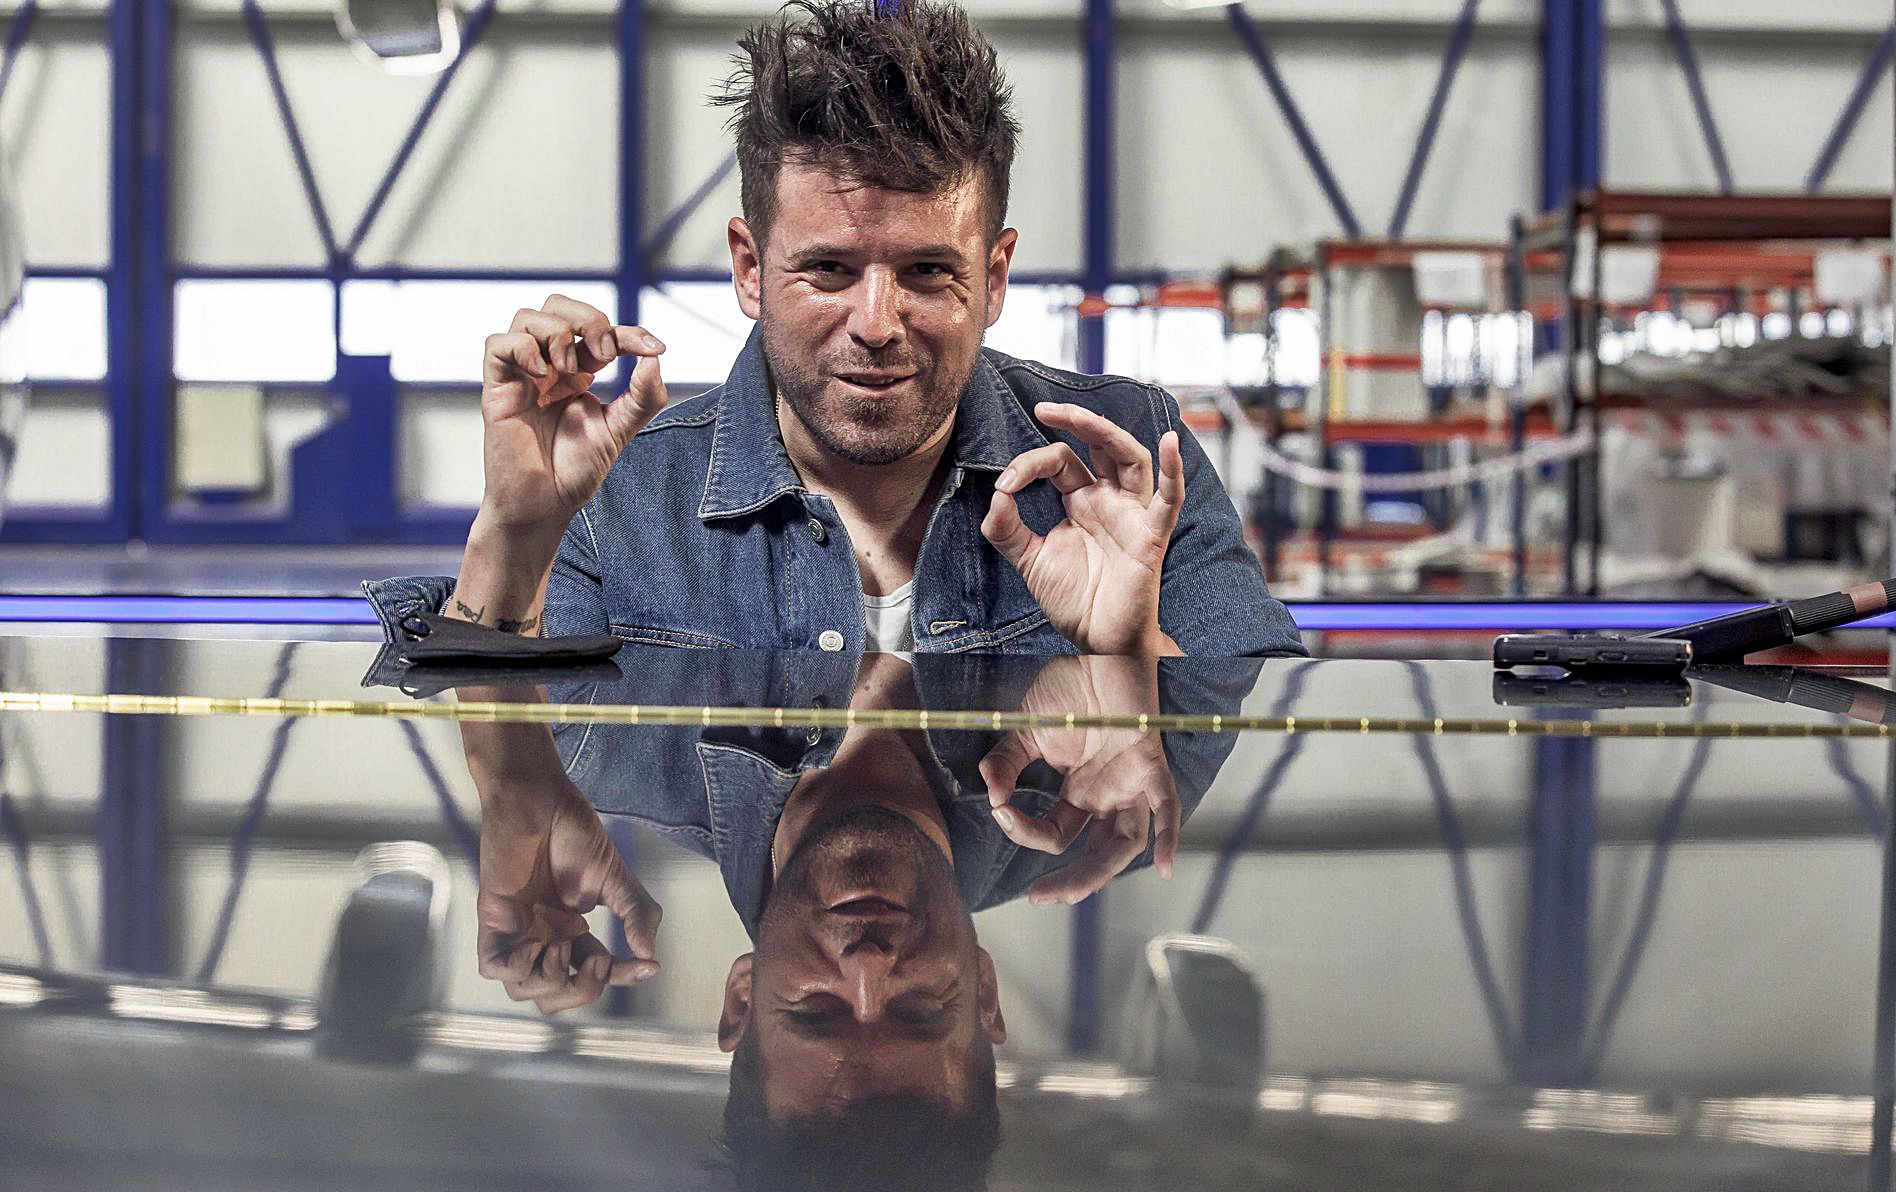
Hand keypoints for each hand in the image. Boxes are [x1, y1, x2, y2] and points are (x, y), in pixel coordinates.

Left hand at [476, 784, 661, 1014]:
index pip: (594, 973)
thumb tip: (649, 954)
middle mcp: (543, 937)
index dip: (620, 977)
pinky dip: (515, 969)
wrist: (539, 800)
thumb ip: (636, 914)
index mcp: (571, 931)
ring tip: (562, 949)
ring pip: (523, 990)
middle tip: (599, 958)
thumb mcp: (614, 878)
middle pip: (557, 995)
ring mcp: (517, 931)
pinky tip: (535, 947)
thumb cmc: (573, 831)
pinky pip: (493, 967)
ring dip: (550, 981)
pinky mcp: (493, 919)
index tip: (648, 966)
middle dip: (583, 990)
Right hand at [480, 293, 669, 534]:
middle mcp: (548, 367)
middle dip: (588, 318)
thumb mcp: (620, 430)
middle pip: (558, 306)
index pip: (600, 331)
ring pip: (527, 317)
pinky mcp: (498, 388)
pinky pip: (498, 344)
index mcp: (577, 372)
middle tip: (604, 354)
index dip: (629, 331)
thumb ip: (642, 396)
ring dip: (558, 333)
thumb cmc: (574, 471)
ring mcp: (522, 375)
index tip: (655, 347)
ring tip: (570, 372)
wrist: (545, 505)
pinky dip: (523, 347)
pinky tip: (542, 374)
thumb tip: (655, 358)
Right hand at [979, 655, 1178, 905]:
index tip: (1000, 810)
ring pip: (1126, 843)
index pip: (1054, 834)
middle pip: (1094, 855)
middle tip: (1039, 899)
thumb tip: (989, 795)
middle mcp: (1107, 797)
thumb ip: (1006, 761)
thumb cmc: (1069, 689)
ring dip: (1101, 870)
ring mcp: (1130, 784)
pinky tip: (1164, 867)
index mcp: (1079, 792)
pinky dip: (1168, 836)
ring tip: (1072, 892)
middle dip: (1068, 882)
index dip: (1025, 830)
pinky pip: (1167, 806)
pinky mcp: (1150, 764)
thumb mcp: (1026, 729)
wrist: (1102, 651)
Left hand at [981, 402, 1183, 655]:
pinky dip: (1175, 470)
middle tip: (1042, 408)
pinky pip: (1170, 499)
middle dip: (1074, 422)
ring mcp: (1132, 515)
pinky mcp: (1151, 536)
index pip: (1059, 462)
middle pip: (1099, 445)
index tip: (1004, 485)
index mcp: (1081, 501)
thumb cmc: (1073, 601)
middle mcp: (1109, 500)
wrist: (1099, 642)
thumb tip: (996, 494)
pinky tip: (1170, 442)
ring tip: (1078, 415)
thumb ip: (1007, 529)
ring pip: (1131, 458)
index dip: (1028, 465)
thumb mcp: (1029, 561)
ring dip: (1106, 432)